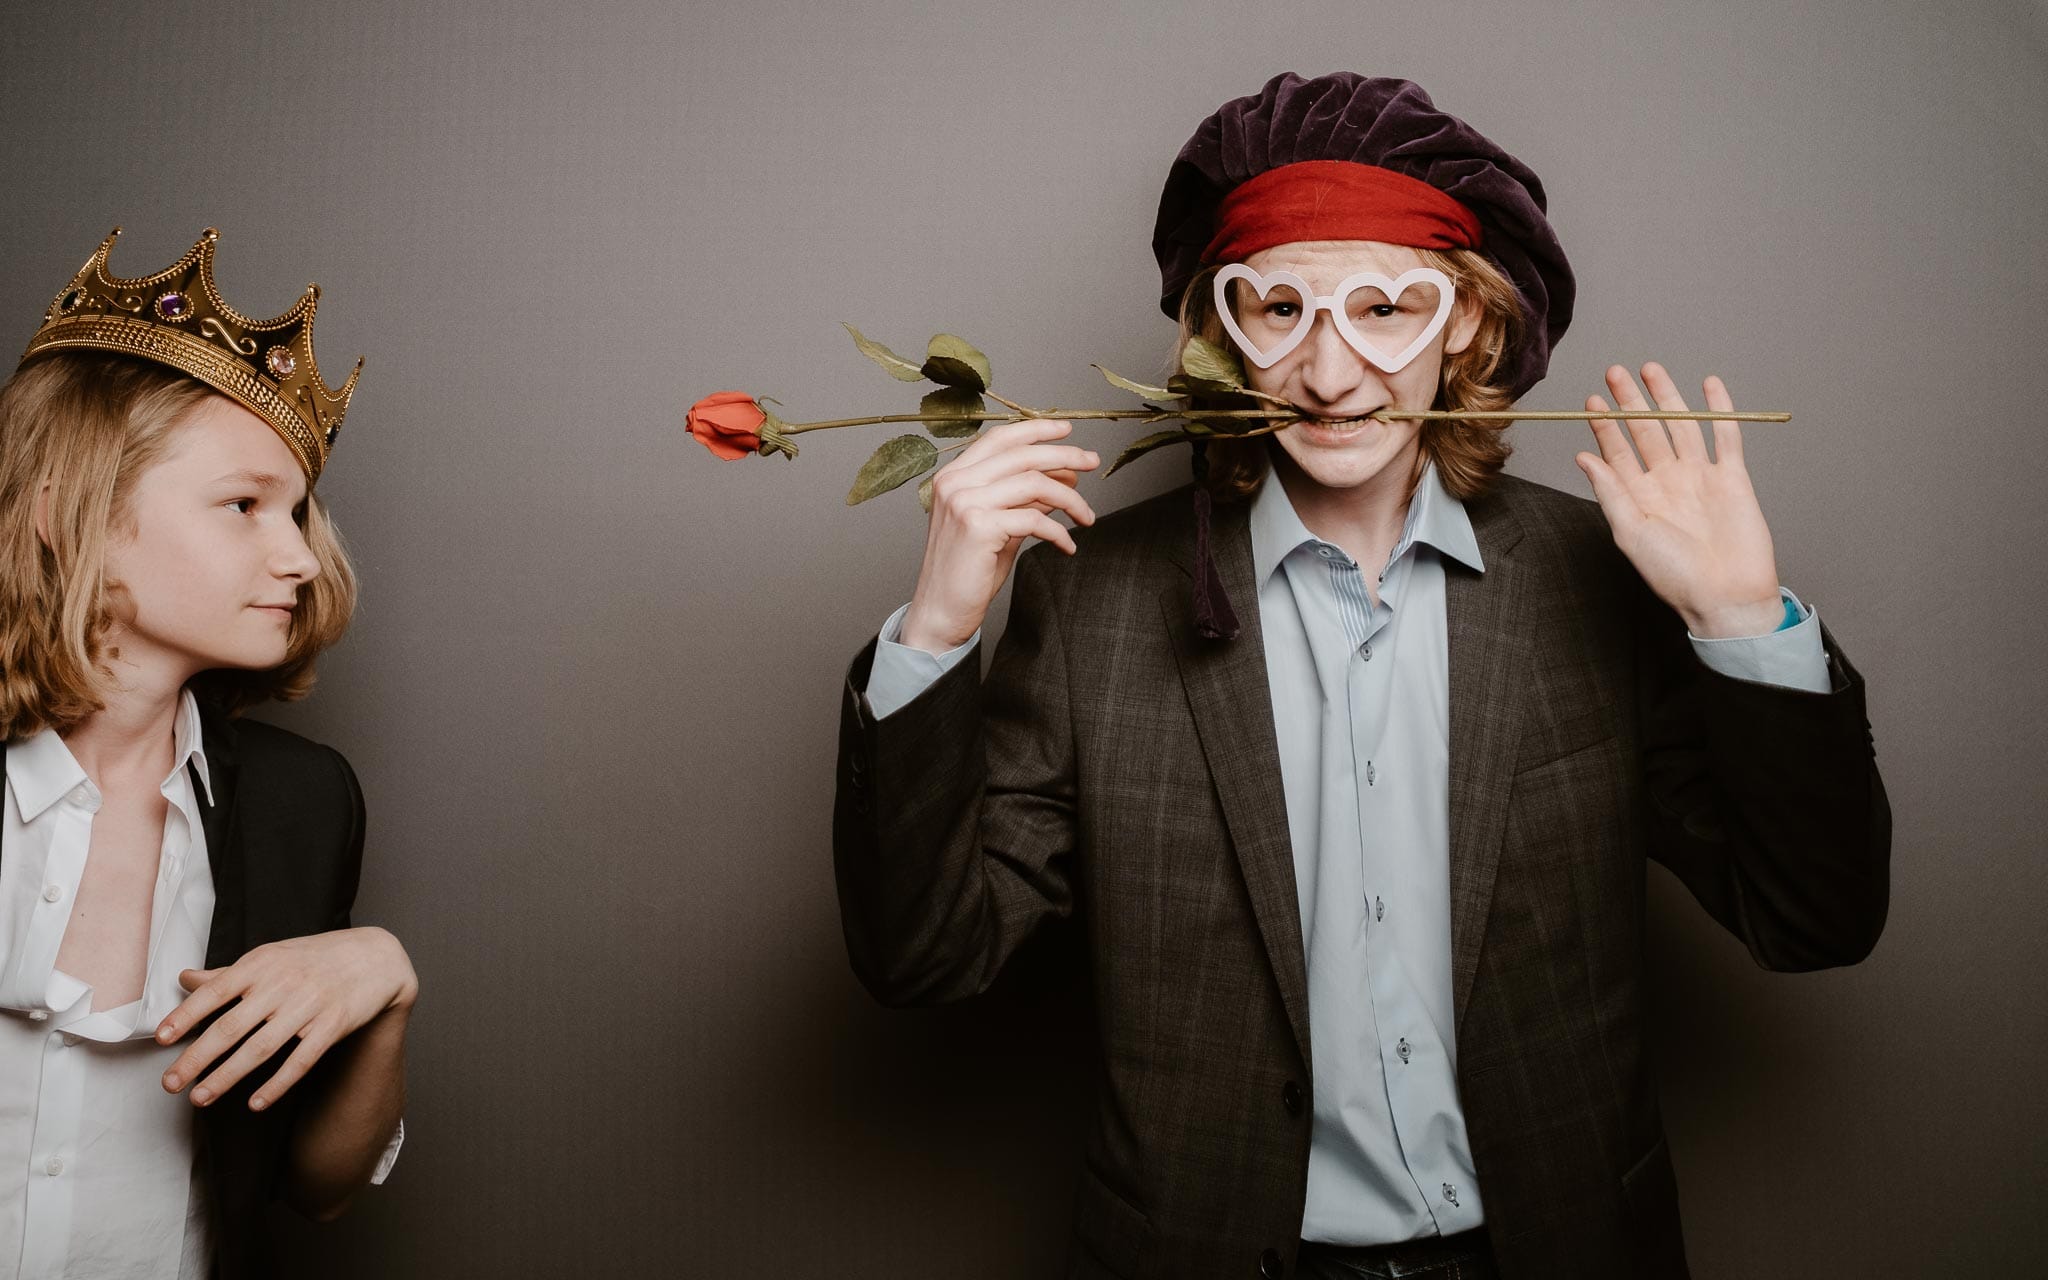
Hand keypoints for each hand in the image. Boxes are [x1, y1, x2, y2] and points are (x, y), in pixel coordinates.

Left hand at [156, 927, 417, 1110]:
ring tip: (201, 1098)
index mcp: (262, 964)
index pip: (215, 991)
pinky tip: (255, 1103)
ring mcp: (309, 1006)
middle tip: (171, 1083)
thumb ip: (228, 974)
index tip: (161, 1039)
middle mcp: (283, 984)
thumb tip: (186, 979)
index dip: (186, 1015)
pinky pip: (301, 1061)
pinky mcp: (333, 1026)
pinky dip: (277, 1084)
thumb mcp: (271, 957)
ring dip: (228, 1076)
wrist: (376, 957)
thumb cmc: (315, 958)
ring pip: (261, 1048)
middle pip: (231, 1026)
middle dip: (197, 1058)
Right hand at [899, 420, 1099, 652]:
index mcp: (953, 476)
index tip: (1067, 431)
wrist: (941, 611)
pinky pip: (1034, 519)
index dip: (1036, 429)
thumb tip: (1064, 475)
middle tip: (1092, 463)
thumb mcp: (1000, 526)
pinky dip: (1059, 532)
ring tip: (1087, 516)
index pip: (999, 439)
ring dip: (1070, 498)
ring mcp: (964, 502)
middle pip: (1022, 455)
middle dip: (1065, 455)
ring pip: (1034, 484)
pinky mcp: (979, 527)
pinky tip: (1067, 546)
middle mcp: (954, 483)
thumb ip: (1024, 498)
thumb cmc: (968, 571)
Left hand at [1576, 363, 1783, 637]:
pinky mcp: (1732, 478)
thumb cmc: (1675, 574)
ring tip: (1650, 369)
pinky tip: (1709, 386)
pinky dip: (1719, 410)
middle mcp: (1668, 483)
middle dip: (1631, 402)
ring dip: (1667, 397)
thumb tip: (1584, 457)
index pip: (1618, 452)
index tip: (1592, 401)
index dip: (1605, 426)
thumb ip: (1610, 491)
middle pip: (1647, 431)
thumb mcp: (1630, 532)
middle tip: (1615, 372)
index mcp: (1640, 497)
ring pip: (1681, 426)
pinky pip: (1726, 436)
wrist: (1725, 595)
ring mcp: (1700, 477)